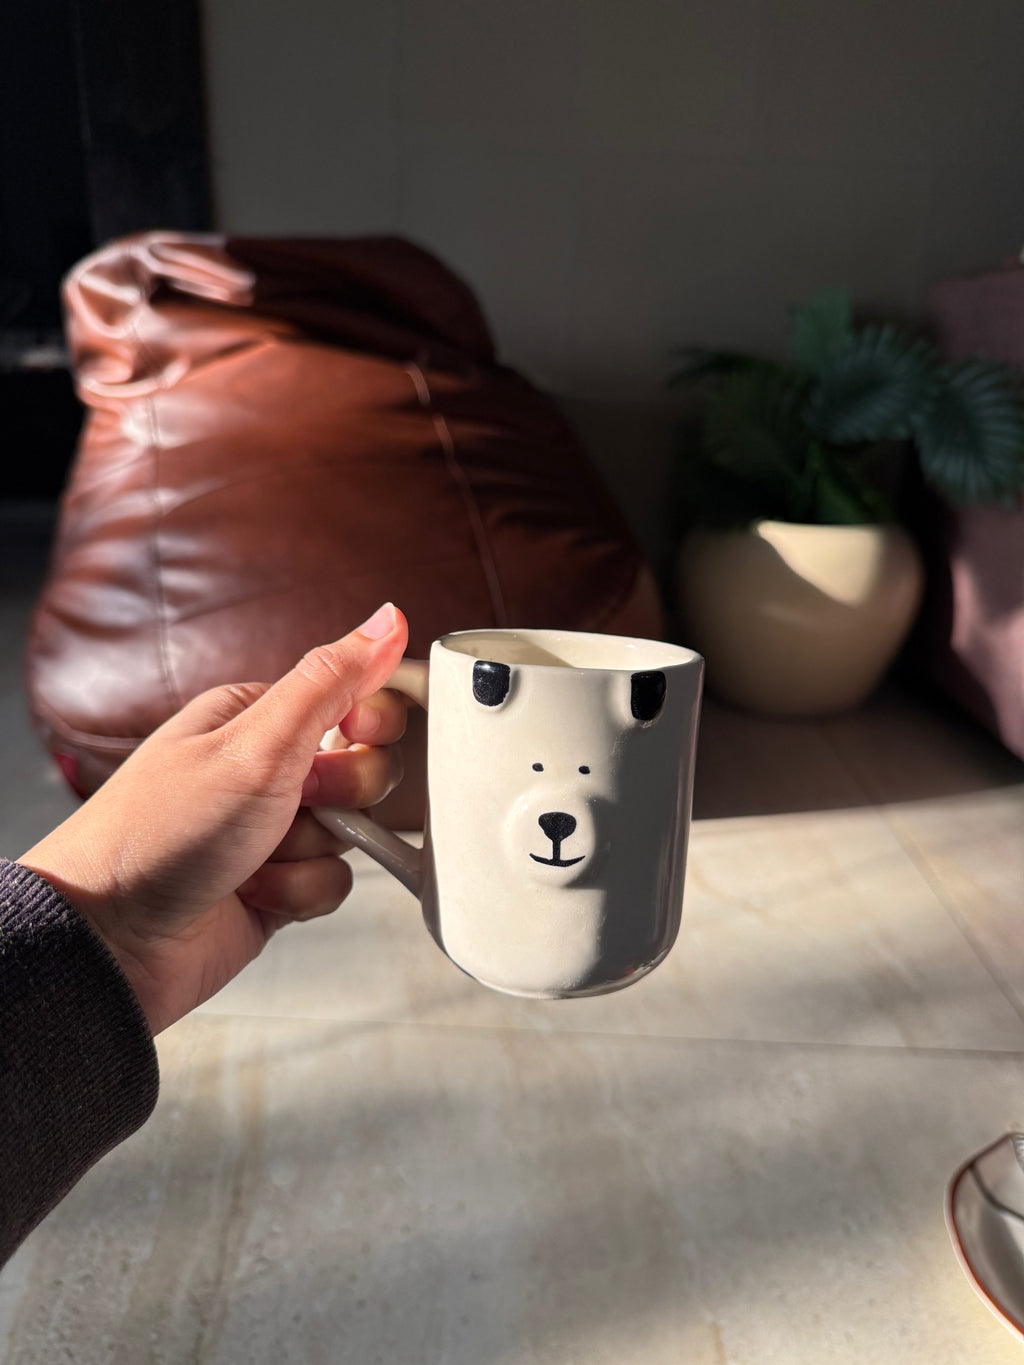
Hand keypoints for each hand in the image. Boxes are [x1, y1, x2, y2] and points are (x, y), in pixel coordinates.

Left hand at [19, 603, 408, 1034]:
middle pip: (363, 768)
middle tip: (299, 799)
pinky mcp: (277, 884)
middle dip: (342, 794)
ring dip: (313, 849)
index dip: (370, 721)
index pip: (353, 696)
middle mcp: (266, 769)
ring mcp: (271, 830)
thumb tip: (386, 620)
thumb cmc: (158, 832)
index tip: (358, 735)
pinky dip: (301, 892)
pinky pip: (333, 881)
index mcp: (257, 717)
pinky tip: (255, 892)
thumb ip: (330, 681)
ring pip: (351, 831)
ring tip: (258, 853)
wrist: (111, 939)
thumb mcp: (256, 743)